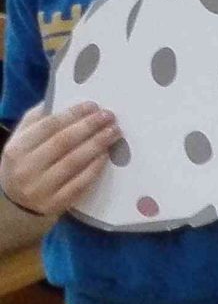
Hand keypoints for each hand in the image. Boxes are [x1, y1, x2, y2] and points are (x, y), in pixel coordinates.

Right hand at [0, 104, 118, 215]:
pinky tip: (106, 156)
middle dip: (89, 127)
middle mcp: (26, 168)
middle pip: (63, 143)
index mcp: (17, 148)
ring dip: (97, 145)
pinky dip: (95, 168)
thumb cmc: (24, 164)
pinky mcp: (55, 203)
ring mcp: (40, 188)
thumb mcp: (21, 141)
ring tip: (114, 132)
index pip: (48, 126)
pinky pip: (80, 183)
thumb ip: (36, 120)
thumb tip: (60, 98)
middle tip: (109, 116)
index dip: (73, 114)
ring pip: (73, 162)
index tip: (93, 105)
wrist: (16, 205)